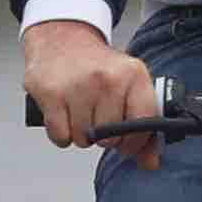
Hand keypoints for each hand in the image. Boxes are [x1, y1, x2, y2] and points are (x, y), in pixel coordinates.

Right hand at [24, 20, 163, 168]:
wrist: (62, 39)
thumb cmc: (96, 66)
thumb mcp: (128, 86)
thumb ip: (144, 126)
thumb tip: (150, 162)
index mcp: (134, 75)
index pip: (144, 124)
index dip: (135, 142)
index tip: (127, 141)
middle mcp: (107, 78)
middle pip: (110, 137)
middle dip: (103, 136)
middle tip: (97, 118)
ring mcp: (78, 85)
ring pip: (82, 139)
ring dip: (79, 134)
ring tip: (79, 113)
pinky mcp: (51, 93)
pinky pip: (60, 136)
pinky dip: (61, 134)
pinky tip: (63, 116)